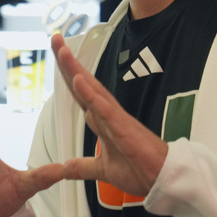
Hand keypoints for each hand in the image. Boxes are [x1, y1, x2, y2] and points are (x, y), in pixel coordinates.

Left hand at [51, 33, 167, 196]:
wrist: (162, 179)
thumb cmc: (139, 169)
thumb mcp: (102, 170)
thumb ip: (82, 167)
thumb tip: (64, 168)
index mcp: (102, 121)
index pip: (80, 93)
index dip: (67, 74)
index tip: (57, 53)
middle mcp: (107, 114)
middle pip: (83, 83)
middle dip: (67, 62)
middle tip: (54, 38)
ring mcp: (116, 119)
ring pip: (92, 90)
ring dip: (76, 70)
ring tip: (63, 50)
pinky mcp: (124, 128)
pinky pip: (104, 109)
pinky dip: (91, 94)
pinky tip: (79, 80)